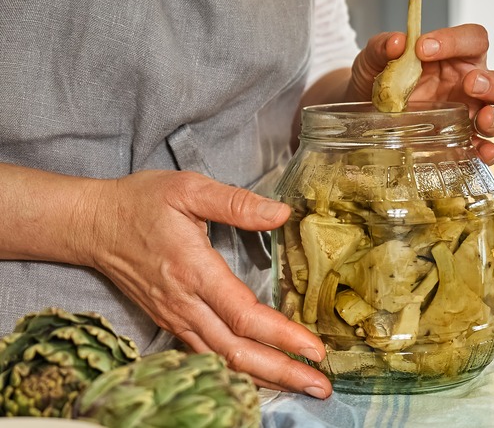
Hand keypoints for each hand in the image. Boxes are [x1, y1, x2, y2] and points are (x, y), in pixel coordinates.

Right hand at [85, 170, 331, 398]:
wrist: (92, 224)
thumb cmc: (140, 203)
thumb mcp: (188, 188)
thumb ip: (236, 203)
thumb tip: (281, 214)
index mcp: (193, 271)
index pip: (243, 316)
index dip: (281, 336)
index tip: (313, 350)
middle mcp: (184, 304)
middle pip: (236, 351)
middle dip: (281, 371)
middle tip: (320, 384)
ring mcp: (175, 317)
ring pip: (222, 360)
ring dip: (263, 377)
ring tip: (301, 385)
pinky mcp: (170, 321)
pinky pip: (207, 355)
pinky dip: (237, 370)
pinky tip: (261, 375)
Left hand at [347, 24, 493, 164]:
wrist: (361, 113)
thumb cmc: (375, 82)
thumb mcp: (371, 62)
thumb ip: (380, 48)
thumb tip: (397, 42)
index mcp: (456, 57)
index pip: (474, 40)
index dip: (456, 40)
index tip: (423, 49)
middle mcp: (471, 87)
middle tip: (471, 83)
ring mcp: (470, 117)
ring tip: (481, 119)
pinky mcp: (461, 143)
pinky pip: (485, 149)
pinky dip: (487, 152)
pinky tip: (480, 151)